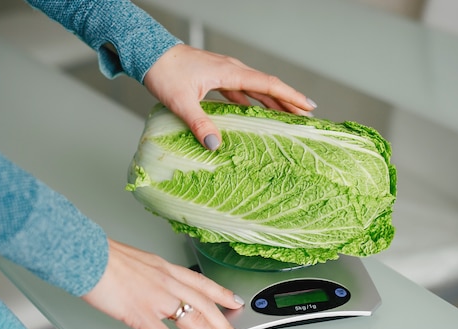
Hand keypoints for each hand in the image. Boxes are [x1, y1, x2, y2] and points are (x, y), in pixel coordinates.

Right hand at [81, 238, 243, 328]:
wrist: (86, 254)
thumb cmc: (102, 256)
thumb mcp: (134, 260)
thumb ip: (147, 273)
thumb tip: (149, 282)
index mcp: (164, 268)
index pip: (201, 282)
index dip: (222, 293)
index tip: (235, 301)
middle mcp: (167, 281)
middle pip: (206, 305)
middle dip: (224, 325)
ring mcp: (156, 298)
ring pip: (195, 322)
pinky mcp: (141, 314)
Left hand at [143, 44, 316, 149]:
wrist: (149, 54)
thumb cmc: (164, 72)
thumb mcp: (181, 101)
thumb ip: (199, 123)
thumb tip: (215, 145)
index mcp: (229, 72)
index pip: (268, 85)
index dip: (290, 96)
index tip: (308, 106)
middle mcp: (231, 70)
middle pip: (267, 87)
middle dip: (287, 101)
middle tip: (306, 117)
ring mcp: (224, 73)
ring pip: (254, 89)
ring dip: (271, 102)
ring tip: (287, 116)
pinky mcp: (215, 78)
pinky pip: (240, 92)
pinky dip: (251, 103)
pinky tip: (254, 115)